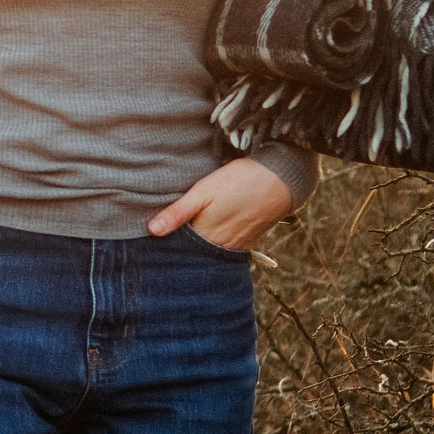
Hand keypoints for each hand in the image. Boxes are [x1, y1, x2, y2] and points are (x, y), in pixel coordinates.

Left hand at [147, 156, 291, 252]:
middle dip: (181, 251)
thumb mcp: (203, 191)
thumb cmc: (239, 181)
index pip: (179, 251)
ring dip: (197, 249)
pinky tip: (206, 236)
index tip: (152, 242)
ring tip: (183, 239)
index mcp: (207, 236)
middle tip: (163, 243)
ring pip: (210, 254)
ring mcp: (237, 245)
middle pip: (194, 255)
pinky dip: (213, 246)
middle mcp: (222, 247)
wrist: (281, 178)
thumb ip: (178, 212)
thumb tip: (152, 231)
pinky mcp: (247, 241)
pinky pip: (225, 250)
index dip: (165, 247)